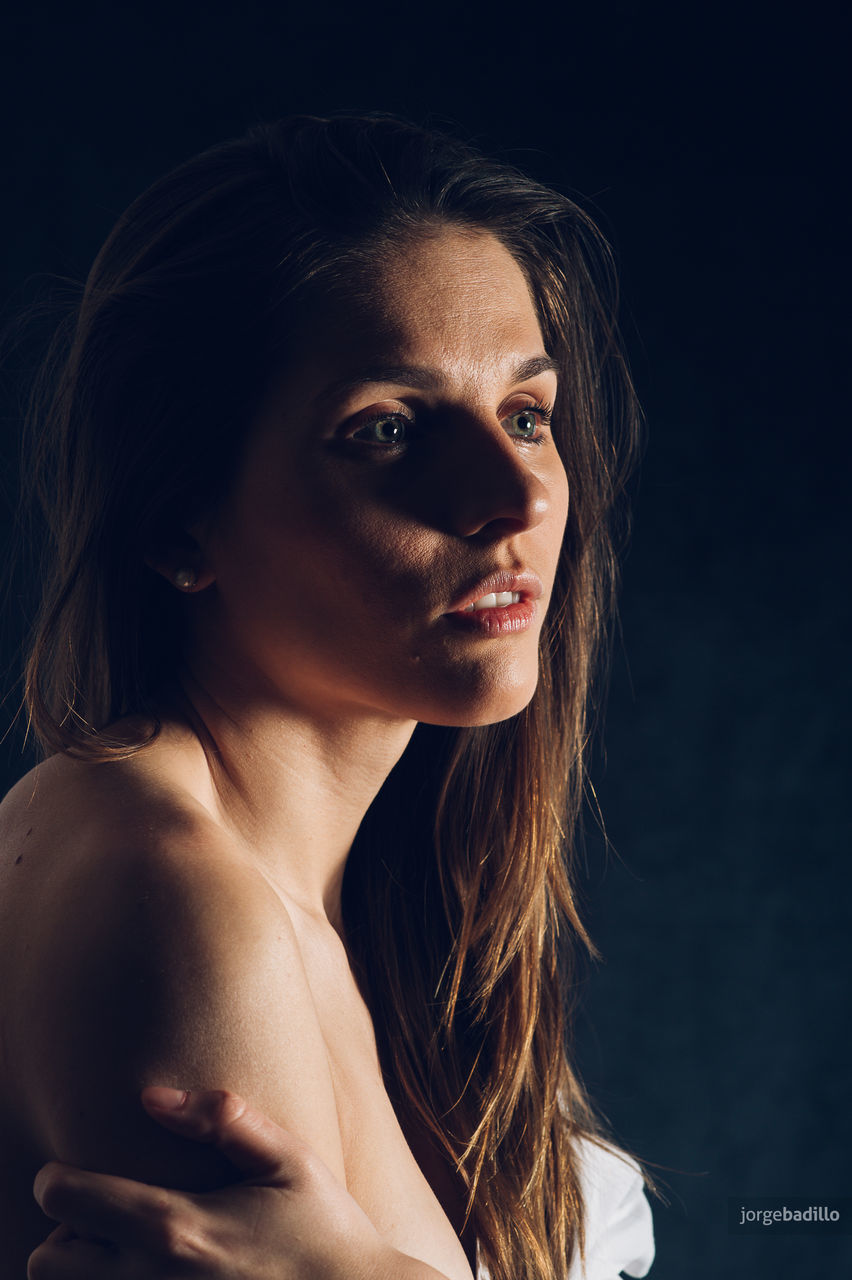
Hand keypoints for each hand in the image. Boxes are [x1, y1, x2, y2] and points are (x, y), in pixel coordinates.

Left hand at [29, 1087, 448, 1279]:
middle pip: (47, 1260)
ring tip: (121, 1252)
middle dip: (61, 1233)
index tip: (72, 1173)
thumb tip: (154, 1096)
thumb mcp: (288, 1159)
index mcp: (178, 1227)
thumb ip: (223, 1119)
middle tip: (100, 1218)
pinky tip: (147, 1274)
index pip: (68, 1200)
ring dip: (80, 1271)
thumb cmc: (326, 1230)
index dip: (57, 1180)